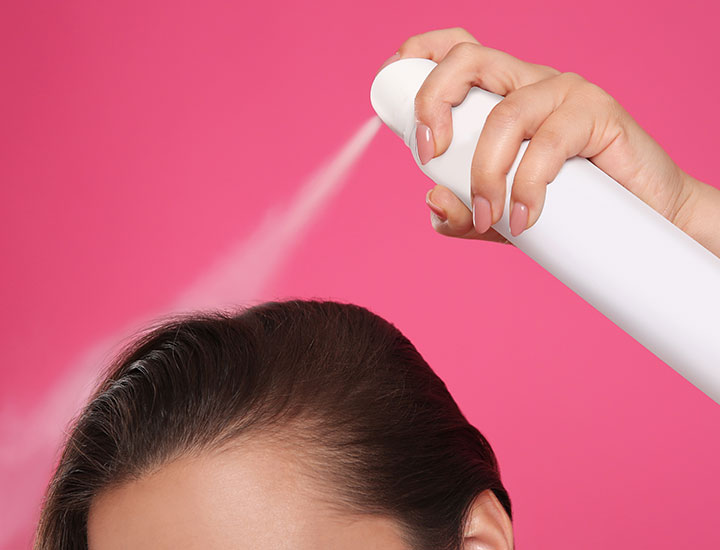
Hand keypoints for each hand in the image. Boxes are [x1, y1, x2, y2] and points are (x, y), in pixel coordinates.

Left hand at [378, 27, 699, 246]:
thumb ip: (464, 211)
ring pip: (505, 113)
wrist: (645, 219)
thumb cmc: (570, 208)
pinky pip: (548, 142)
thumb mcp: (501, 214)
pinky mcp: (597, 111)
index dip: (418, 60)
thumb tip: (432, 202)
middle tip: (429, 158)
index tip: (397, 101)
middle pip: (467, 57)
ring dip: (484, 172)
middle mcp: (528, 83)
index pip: (455, 52)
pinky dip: (527, 186)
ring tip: (489, 216)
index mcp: (500, 94)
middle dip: (433, 102)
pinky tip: (525, 219)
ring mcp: (564, 92)